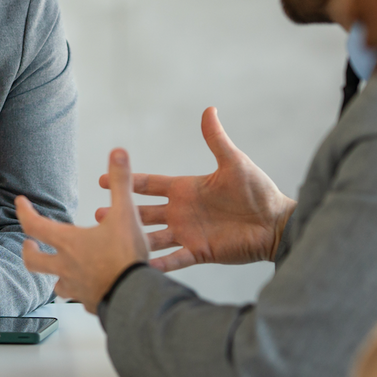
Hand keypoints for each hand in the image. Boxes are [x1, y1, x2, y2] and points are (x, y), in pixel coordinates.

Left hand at [17, 148, 150, 311]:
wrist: (136, 297)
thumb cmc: (126, 257)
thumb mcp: (126, 214)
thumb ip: (121, 183)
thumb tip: (119, 152)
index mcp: (68, 243)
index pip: (34, 225)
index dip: (24, 211)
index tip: (20, 202)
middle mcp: (66, 267)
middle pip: (33, 262)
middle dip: (29, 252)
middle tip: (29, 245)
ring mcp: (77, 288)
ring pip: (56, 285)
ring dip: (55, 276)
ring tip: (61, 271)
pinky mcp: (90, 303)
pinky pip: (80, 298)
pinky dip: (81, 292)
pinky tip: (90, 288)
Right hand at [95, 107, 293, 270]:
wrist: (276, 224)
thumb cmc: (258, 192)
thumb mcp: (234, 162)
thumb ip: (216, 139)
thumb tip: (209, 110)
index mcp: (187, 189)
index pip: (151, 185)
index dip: (129, 181)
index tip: (104, 177)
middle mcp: (183, 211)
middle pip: (144, 211)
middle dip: (123, 211)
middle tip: (100, 213)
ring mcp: (189, 233)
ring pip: (153, 236)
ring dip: (133, 237)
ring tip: (112, 237)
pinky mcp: (199, 252)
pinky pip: (174, 259)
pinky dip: (158, 264)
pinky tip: (141, 266)